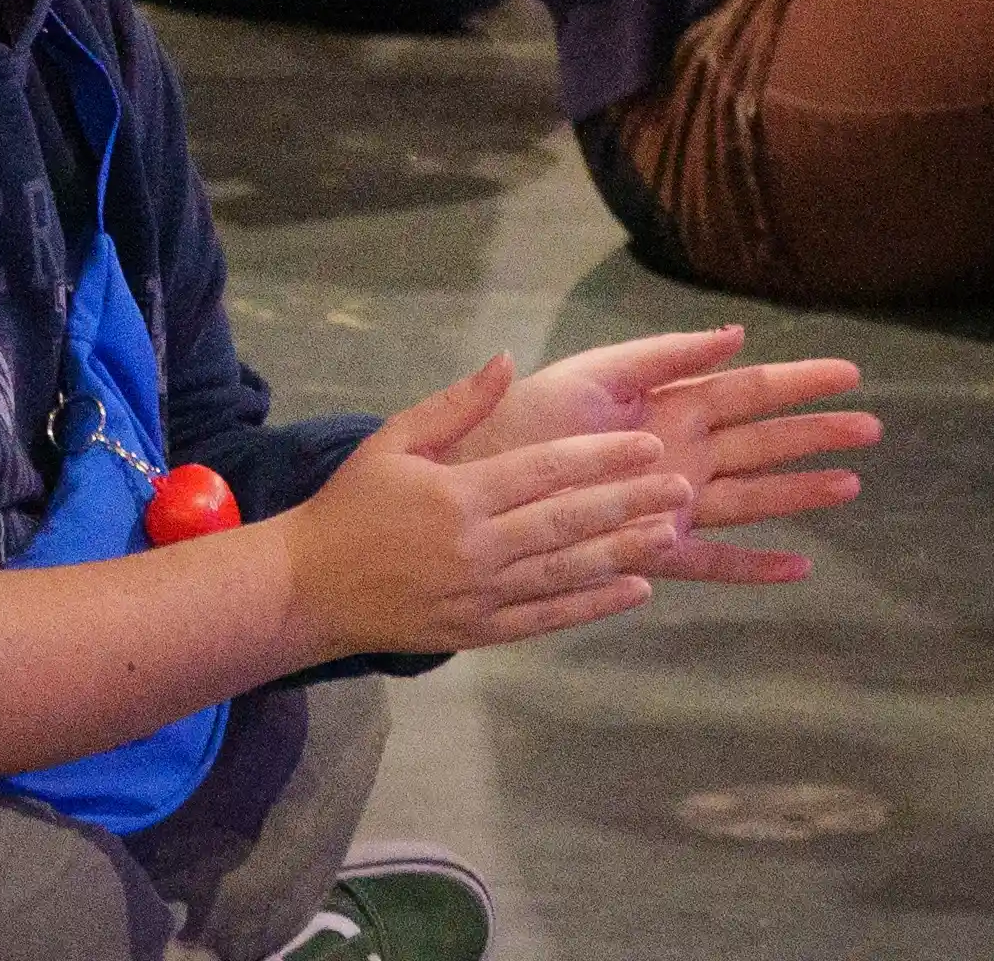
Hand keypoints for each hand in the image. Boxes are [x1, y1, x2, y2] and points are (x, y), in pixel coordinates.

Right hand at [269, 359, 700, 660]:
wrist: (311, 587)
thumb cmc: (352, 504)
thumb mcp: (393, 439)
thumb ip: (456, 404)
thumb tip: (506, 361)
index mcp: (459, 494)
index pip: (547, 470)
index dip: (602, 456)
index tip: (647, 445)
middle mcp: (478, 546)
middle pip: (570, 520)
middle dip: (632, 501)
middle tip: (683, 485)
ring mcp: (482, 594)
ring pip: (569, 570)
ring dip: (627, 551)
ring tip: (673, 532)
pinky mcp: (482, 632)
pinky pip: (550, 617)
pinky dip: (596, 604)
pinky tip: (636, 588)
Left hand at [479, 323, 879, 590]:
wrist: (487, 469)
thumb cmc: (535, 414)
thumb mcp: (600, 371)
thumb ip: (665, 354)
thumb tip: (737, 336)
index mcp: (671, 403)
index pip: (749, 388)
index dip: (799, 381)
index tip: (848, 372)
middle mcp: (684, 453)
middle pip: (764, 441)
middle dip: (817, 434)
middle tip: (872, 428)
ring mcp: (675, 501)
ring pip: (753, 496)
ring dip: (800, 492)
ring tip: (852, 485)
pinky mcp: (656, 546)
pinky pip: (715, 561)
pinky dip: (755, 566)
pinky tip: (799, 569)